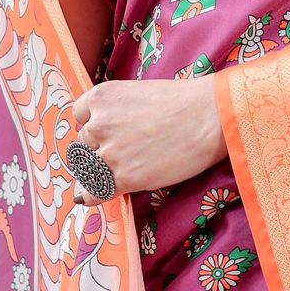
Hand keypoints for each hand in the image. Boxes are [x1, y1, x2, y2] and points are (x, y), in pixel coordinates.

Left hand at [68, 77, 225, 204]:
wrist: (209, 118)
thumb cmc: (184, 103)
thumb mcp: (138, 94)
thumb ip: (118, 111)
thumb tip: (107, 134)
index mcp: (102, 97)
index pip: (80, 116)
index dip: (93, 126)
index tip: (104, 133)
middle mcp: (99, 123)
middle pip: (84, 143)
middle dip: (99, 148)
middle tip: (123, 152)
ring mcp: (109, 152)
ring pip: (88, 168)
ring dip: (99, 170)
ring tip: (121, 169)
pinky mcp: (123, 178)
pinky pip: (95, 192)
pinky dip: (92, 195)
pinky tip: (91, 196)